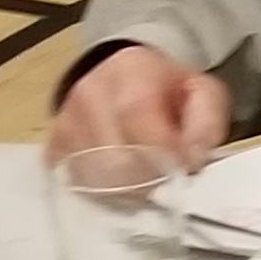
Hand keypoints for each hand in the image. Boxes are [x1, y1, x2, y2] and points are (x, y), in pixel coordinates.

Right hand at [46, 48, 230, 169]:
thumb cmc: (164, 86)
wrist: (119, 71)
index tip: (185, 168)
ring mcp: (66, 124)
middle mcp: (90, 100)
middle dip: (151, 180)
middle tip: (165, 173)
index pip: (148, 139)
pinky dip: (101, 188)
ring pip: (97, 180)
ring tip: (143, 171)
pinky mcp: (53, 145)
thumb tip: (192, 159)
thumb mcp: (202, 91)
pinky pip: (77, 182)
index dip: (171, 163)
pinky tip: (117, 175)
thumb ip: (207, 123)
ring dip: (126, 187)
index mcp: (131, 80)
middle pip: (121, 165)